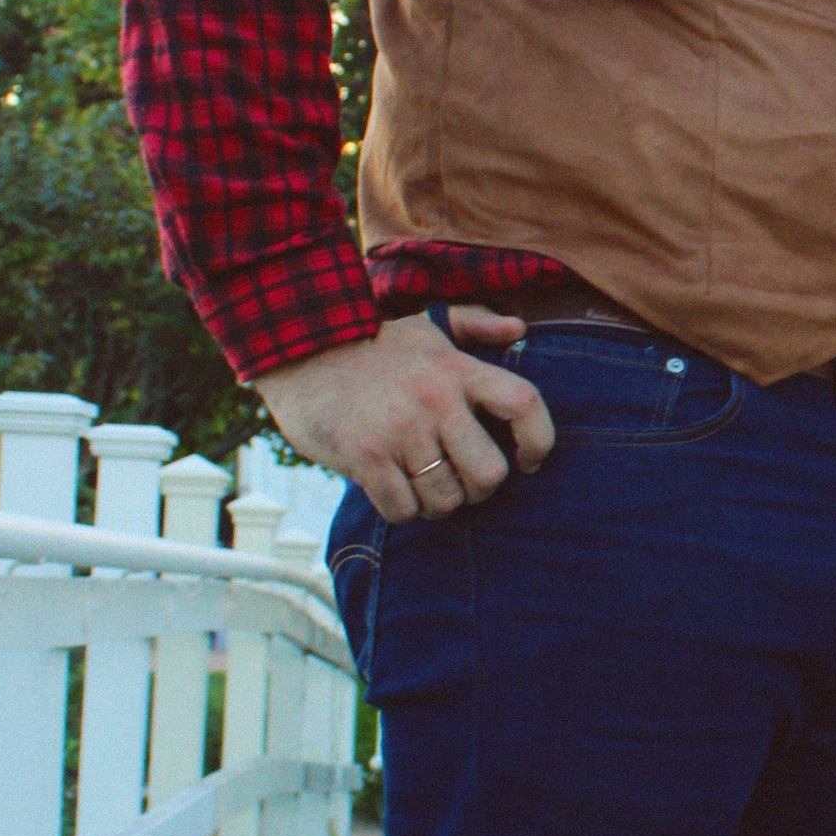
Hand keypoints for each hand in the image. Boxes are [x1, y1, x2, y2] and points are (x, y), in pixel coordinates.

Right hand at [256, 310, 556, 524]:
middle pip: (490, 473)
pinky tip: (391, 488)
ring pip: (446, 499)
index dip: (539, 441)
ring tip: (420, 482)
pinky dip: (401, 509)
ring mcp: (399, 430)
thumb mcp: (425, 326)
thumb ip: (474, 325)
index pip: (524, 405)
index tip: (528, 460)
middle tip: (459, 479)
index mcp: (456, 368)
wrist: (296, 345)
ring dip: (436, 502)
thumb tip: (518, 328)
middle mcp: (435, 399)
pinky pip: (403, 510)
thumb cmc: (370, 341)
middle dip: (478, 488)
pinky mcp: (364, 456)